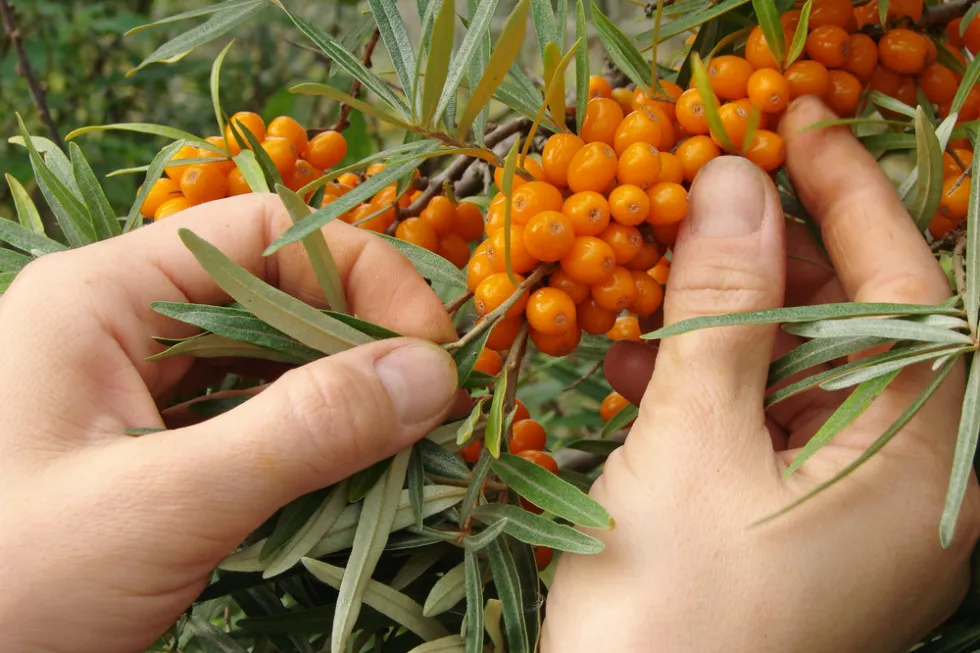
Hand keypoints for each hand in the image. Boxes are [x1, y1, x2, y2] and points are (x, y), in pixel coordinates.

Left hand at [0, 194, 459, 652]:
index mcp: (105, 296)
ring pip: (269, 360)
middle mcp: (124, 324)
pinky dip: (307, 441)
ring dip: (340, 397)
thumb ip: (302, 432)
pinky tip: (347, 473)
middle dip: (358, 344)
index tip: (429, 355)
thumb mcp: (161, 504)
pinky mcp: (153, 450)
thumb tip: (433, 373)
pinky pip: (251, 419)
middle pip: (275, 292)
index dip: (361, 276)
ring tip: (402, 444)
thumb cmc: (7, 588)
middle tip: (430, 409)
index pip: (266, 234)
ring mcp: (137, 388)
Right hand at [542, 96, 979, 651]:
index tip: (794, 123)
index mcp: (920, 466)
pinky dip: (710, 389)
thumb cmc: (673, 616)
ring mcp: (853, 516)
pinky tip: (640, 370)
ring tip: (652, 291)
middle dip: (776, 260)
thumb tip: (732, 186)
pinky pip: (768, 429)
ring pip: (802, 377)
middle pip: (859, 330)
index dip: (850, 195)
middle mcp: (908, 489)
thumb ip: (724, 311)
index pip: (908, 288)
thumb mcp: (692, 443)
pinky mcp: (799, 533)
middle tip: (704, 205)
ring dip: (727, 325)